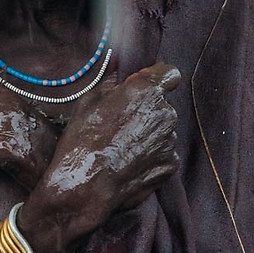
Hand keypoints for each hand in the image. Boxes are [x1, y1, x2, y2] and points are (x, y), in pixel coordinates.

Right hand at [15, 64, 181, 252]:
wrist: (86, 186)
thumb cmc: (83, 140)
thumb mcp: (88, 101)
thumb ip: (110, 80)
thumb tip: (117, 67)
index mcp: (146, 91)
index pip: (169, 73)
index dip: (156, 79)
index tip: (143, 88)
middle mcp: (165, 113)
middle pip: (163, 105)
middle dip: (147, 110)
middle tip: (122, 124)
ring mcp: (170, 140)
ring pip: (163, 131)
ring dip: (149, 135)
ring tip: (122, 148)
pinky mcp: (170, 164)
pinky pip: (163, 154)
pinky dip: (151, 157)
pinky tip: (129, 163)